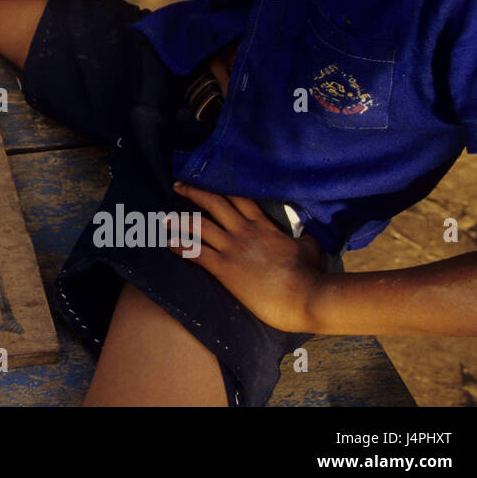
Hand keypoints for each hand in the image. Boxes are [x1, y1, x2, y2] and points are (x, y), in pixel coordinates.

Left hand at [170, 182, 328, 332]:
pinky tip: (169, 244)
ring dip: (180, 220)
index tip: (207, 181)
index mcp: (264, 226)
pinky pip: (196, 252)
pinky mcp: (226, 268)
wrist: (308, 296)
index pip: (238, 199)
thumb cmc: (311, 275)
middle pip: (214, 203)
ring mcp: (234, 248)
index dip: (220, 188)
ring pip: (200, 225)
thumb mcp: (310, 248)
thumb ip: (304, 237)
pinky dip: (180, 247)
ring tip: (164, 218)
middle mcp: (245, 231)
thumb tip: (311, 234)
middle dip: (194, 192)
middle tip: (178, 185)